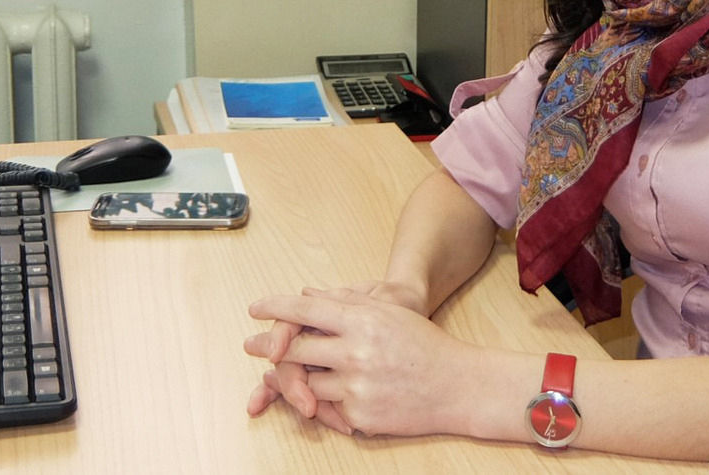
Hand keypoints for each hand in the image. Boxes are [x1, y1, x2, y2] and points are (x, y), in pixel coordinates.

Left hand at [244, 284, 469, 437]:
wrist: (456, 386)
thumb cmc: (423, 344)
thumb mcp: (388, 313)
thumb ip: (346, 302)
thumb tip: (306, 293)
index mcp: (363, 320)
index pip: (306, 309)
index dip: (275, 307)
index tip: (255, 308)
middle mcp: (356, 351)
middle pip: (294, 348)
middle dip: (268, 346)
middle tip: (252, 345)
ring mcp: (356, 385)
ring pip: (303, 382)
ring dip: (290, 378)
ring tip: (281, 372)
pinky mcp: (359, 414)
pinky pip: (324, 408)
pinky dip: (317, 400)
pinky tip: (315, 395)